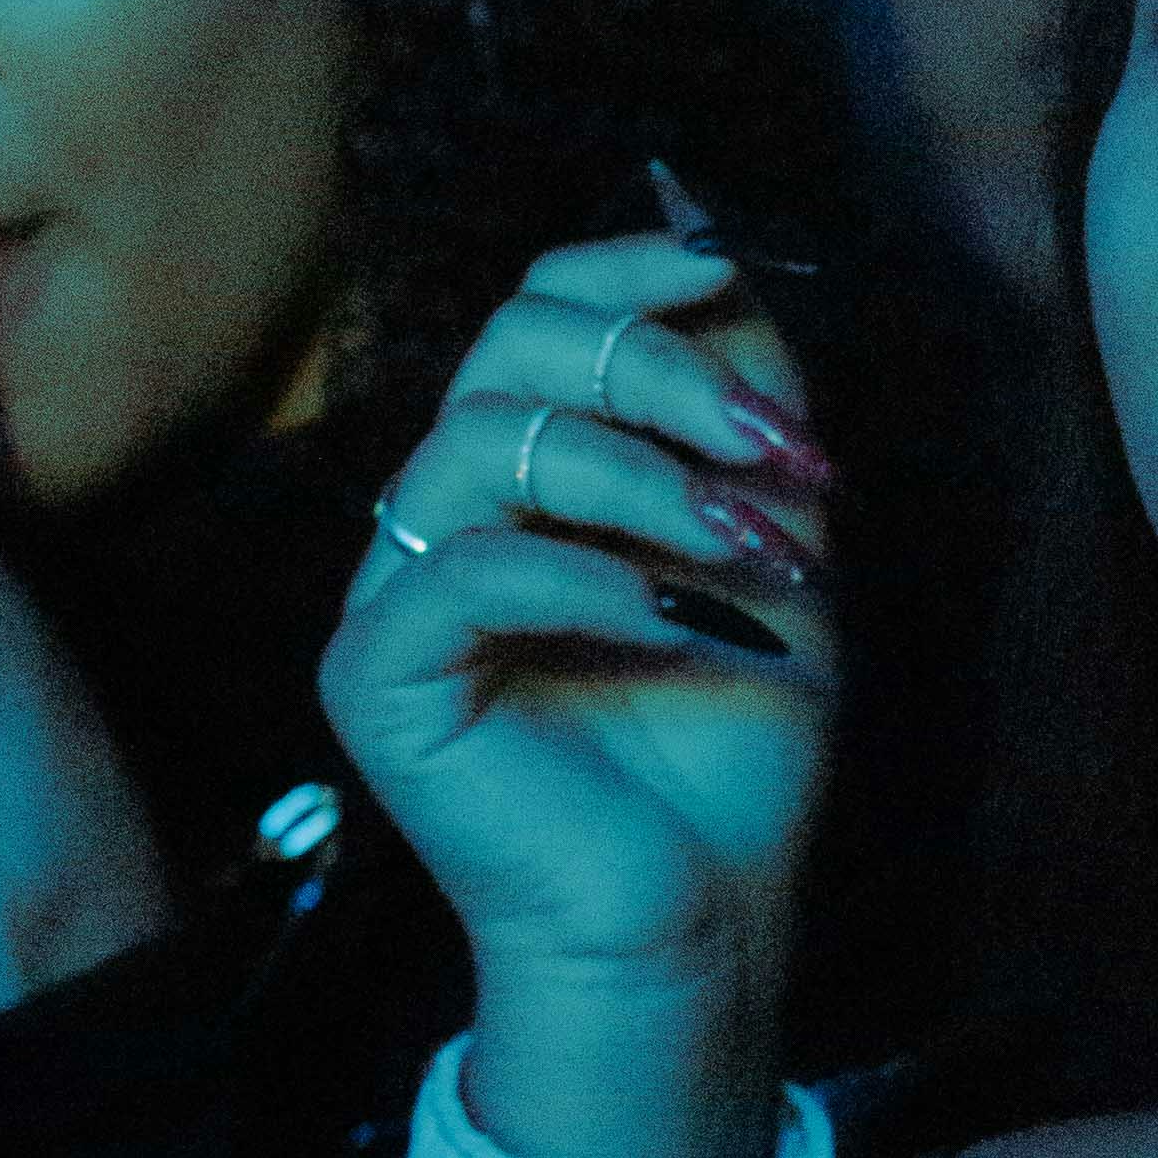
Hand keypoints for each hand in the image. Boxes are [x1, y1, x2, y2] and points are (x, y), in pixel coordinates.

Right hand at [321, 222, 837, 1157]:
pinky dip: (588, 580)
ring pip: (485, 443)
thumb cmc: (733, 739)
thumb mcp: (770, 536)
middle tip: (780, 451)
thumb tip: (718, 241)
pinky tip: (680, 624)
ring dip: (648, 482)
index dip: (627, 270)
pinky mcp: (377, 679)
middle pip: (509, 348)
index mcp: (527, 473)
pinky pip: (461, 573)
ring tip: (754, 553)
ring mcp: (397, 593)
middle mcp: (443, 513)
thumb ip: (741, 401)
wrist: (700, 916)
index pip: (535, 307)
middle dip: (662, 373)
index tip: (731, 271)